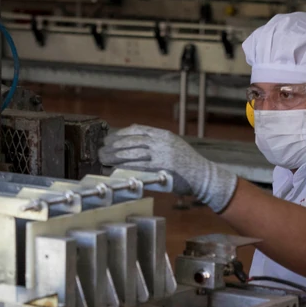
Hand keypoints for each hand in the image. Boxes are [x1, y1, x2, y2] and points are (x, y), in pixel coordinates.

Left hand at [98, 125, 238, 212]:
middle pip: (132, 141)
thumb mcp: (173, 147)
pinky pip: (140, 166)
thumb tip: (133, 147)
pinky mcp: (162, 168)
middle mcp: (162, 142)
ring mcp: (162, 155)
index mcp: (164, 135)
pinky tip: (115, 169)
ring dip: (115, 156)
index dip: (121, 134)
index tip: (110, 138)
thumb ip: (156, 145)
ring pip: (133, 153)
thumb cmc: (187, 165)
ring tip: (103, 159)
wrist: (204, 176)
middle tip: (101, 149)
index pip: (138, 129)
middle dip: (114, 145)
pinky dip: (125, 167)